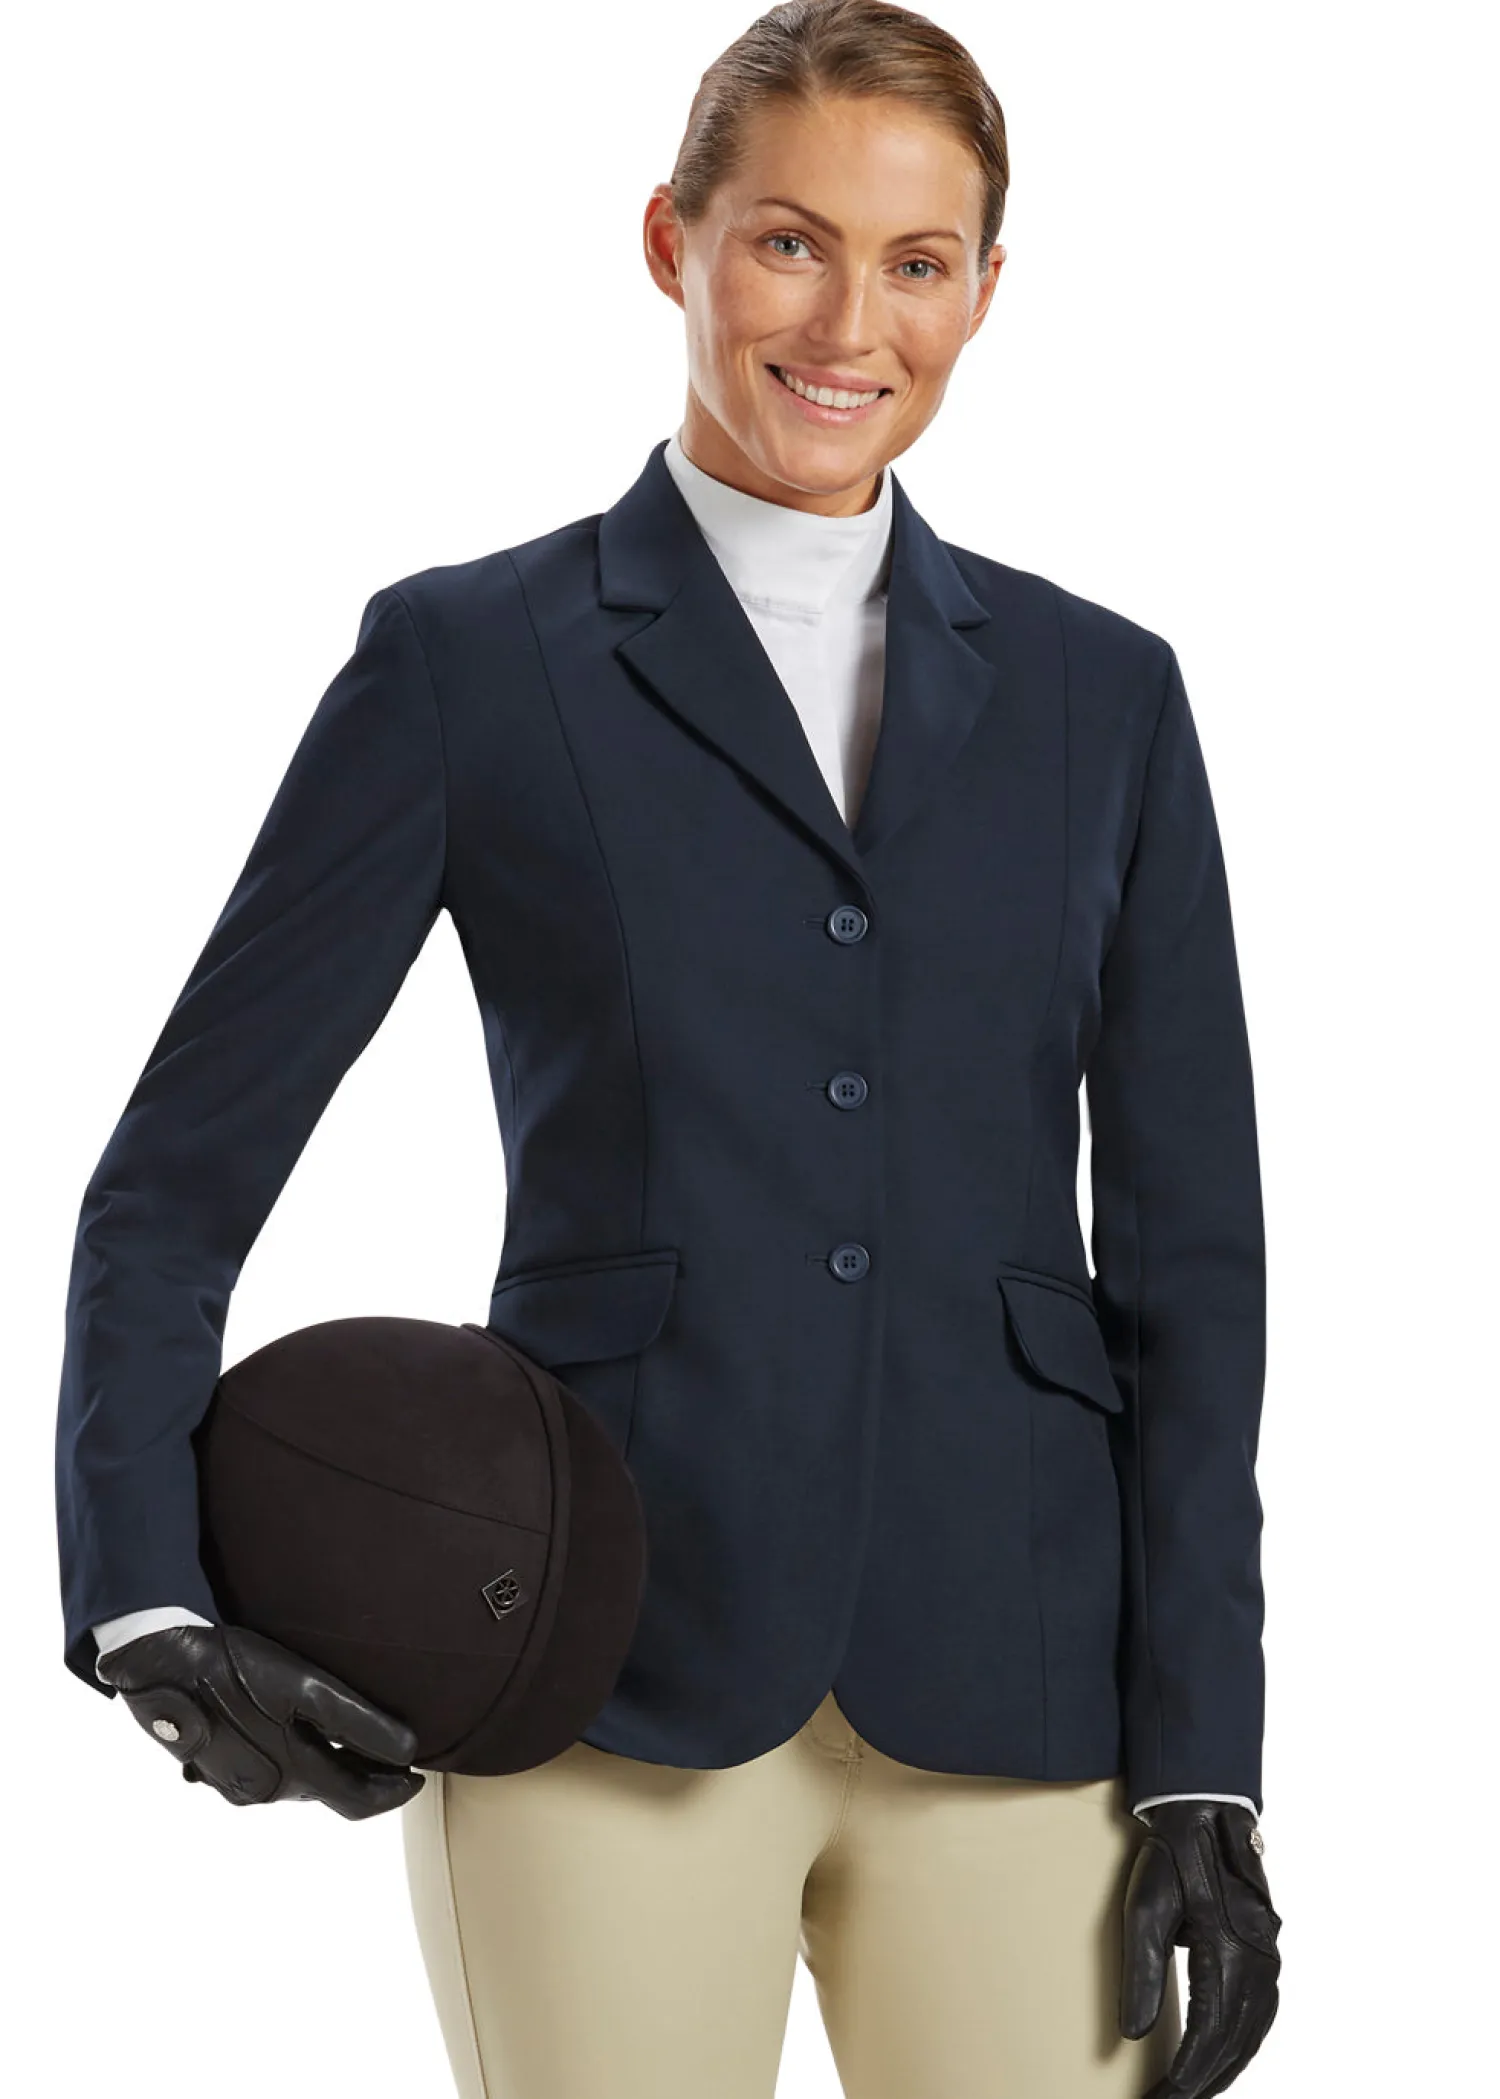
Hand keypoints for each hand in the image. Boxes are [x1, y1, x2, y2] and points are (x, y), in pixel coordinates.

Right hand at [96, 1623, 425, 1819]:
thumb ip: (358, 1722)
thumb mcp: (304, 1687)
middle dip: (367, 1779)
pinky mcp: (215, 1769)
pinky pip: (272, 1774)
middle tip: (396, 1755)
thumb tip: (407, 1752)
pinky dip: (301, 1762)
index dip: (394, 1793)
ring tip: (357, 1742)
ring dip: (333, 1770)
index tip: (420, 1775)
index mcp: (290, 1775)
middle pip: (330, 1794)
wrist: (162, 1662)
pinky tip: (304, 1736)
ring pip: (300, 1785)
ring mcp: (235, 1785)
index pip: (357, 1802)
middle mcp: (264, 1792)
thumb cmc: (236, 1669)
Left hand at [1120, 1797, 1280, 2096]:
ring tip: (1194, 2092)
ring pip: (1254, 2031)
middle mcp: (1259, 1957)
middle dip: (1205, 2081)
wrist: (1203, 1806)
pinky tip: (1226, 2058)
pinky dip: (1243, 2043)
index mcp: (1230, 1949)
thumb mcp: (1144, 1908)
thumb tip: (1133, 2036)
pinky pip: (1261, 2012)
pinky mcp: (1265, 1947)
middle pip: (1236, 2041)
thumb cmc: (1169, 1854)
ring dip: (1226, 2068)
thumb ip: (1142, 1973)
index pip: (1211, 2033)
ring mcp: (1268, 1953)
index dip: (1188, 2074)